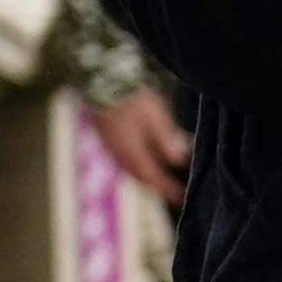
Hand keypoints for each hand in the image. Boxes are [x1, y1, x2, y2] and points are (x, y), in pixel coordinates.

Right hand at [87, 86, 194, 203]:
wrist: (102, 83)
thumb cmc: (132, 98)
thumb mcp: (156, 116)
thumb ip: (166, 139)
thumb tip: (179, 159)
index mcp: (132, 152)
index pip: (152, 178)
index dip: (166, 189)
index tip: (180, 199)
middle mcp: (119, 155)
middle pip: (140, 178)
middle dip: (155, 186)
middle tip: (171, 192)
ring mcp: (110, 148)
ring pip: (130, 170)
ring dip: (145, 177)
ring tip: (159, 180)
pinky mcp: (107, 139)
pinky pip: (122, 161)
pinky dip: (135, 166)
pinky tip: (142, 161)